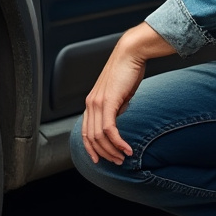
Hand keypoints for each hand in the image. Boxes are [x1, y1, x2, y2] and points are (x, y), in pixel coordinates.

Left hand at [81, 23, 174, 164]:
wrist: (130, 54)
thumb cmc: (127, 71)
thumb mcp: (119, 95)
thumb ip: (115, 109)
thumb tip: (117, 122)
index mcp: (91, 103)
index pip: (85, 132)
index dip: (90, 148)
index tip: (100, 159)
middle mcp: (90, 104)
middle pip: (91, 138)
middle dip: (104, 154)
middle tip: (117, 161)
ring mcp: (97, 103)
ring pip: (99, 137)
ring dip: (112, 151)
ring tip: (123, 157)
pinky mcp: (108, 102)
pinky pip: (109, 129)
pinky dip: (117, 142)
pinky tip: (127, 148)